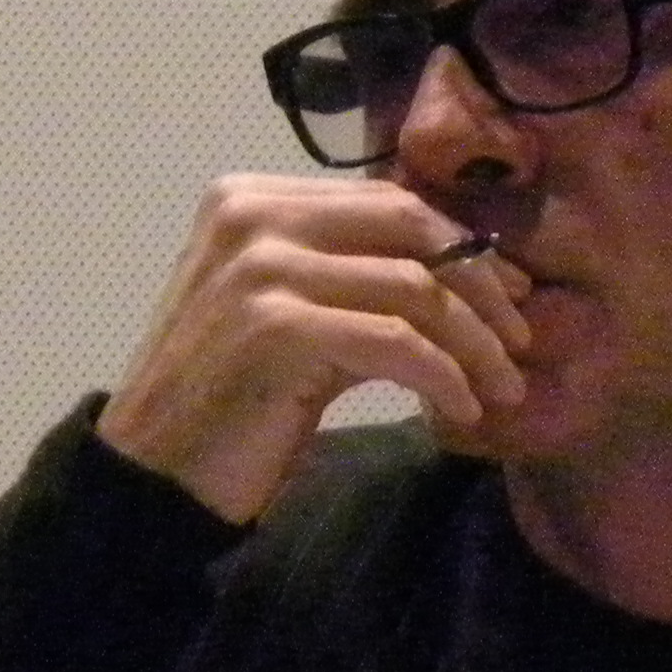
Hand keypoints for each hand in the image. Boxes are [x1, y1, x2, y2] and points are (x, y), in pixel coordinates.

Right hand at [96, 175, 529, 523]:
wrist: (150, 472)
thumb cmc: (224, 399)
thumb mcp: (287, 314)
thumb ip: (347, 273)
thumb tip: (461, 264)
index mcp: (250, 199)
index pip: (387, 202)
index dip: (461, 245)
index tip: (509, 293)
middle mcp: (251, 217)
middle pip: (410, 229)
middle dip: (481, 285)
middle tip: (520, 339)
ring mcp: (259, 268)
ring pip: (414, 288)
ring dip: (475, 343)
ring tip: (502, 387)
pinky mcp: (275, 327)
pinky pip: (397, 343)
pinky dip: (444, 377)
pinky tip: (461, 409)